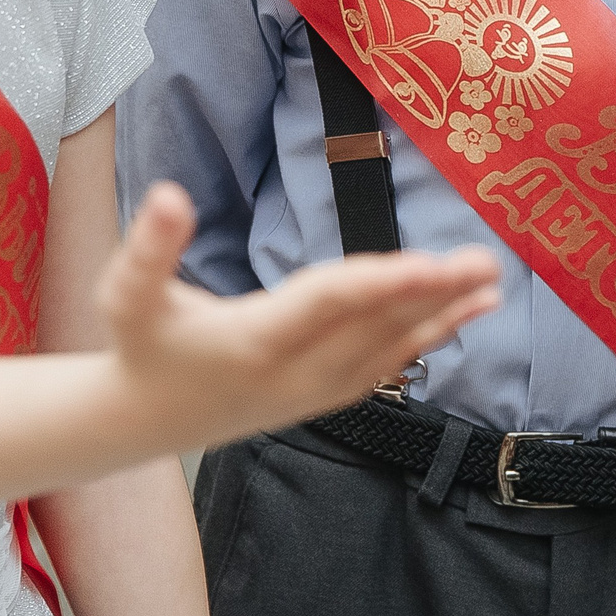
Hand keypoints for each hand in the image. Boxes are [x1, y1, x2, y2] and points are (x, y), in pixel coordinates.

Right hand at [99, 183, 500, 447]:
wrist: (147, 421)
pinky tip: (465, 312)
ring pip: (389, 348)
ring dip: (442, 314)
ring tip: (490, 283)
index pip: (326, 306)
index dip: (377, 284)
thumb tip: (168, 194)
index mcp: (252, 341)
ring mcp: (315, 389)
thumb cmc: (142, 347)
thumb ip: (148, 247)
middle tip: (484, 262)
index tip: (427, 264)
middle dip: (431, 294)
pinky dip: (429, 338)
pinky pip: (388, 364)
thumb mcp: (125, 295)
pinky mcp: (326, 392)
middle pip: (373, 327)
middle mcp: (294, 372)